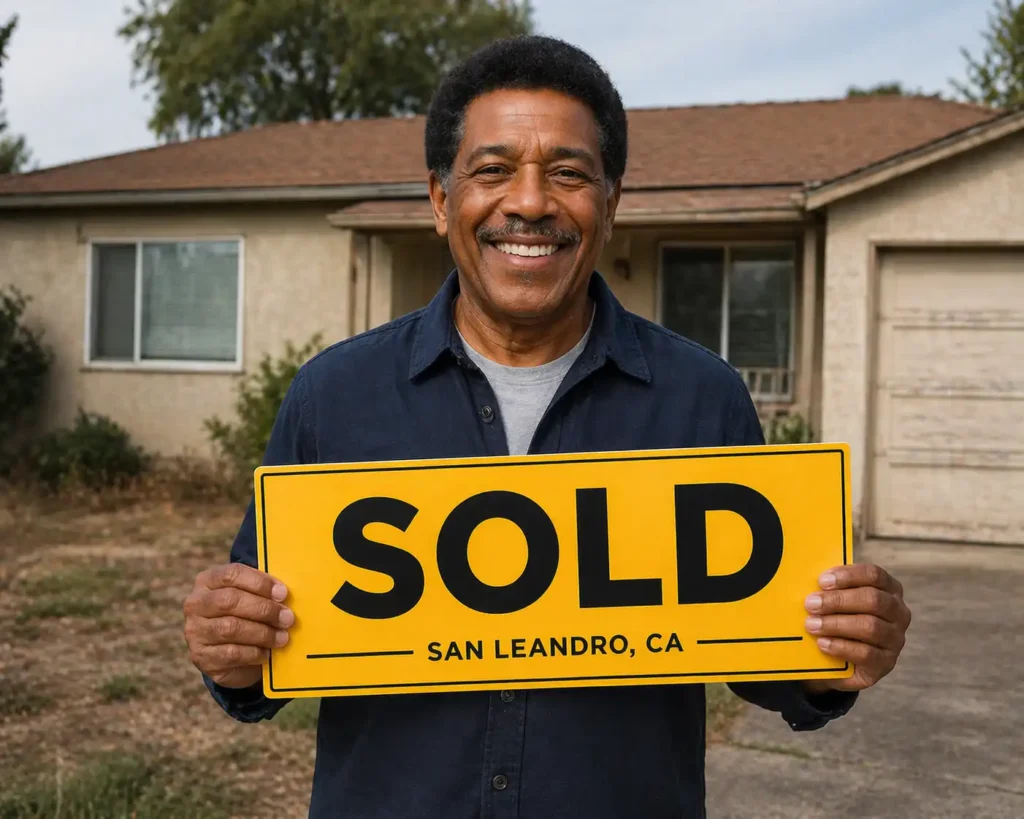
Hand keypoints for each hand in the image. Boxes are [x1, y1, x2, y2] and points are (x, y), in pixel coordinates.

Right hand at [183, 563, 293, 688]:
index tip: (282, 593)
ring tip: (282, 637)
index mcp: (208, 581)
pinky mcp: (201, 656)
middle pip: (230, 600)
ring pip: (231, 628)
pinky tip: (266, 653)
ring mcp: (195, 631)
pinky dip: (253, 653)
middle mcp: (196, 604)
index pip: (231, 574)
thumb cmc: (245, 617)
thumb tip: (285, 594)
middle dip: (264, 609)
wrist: (228, 655)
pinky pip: (231, 653)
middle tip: (287, 618)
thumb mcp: (250, 598)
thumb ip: (263, 591)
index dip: (259, 582)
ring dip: (262, 633)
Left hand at [802, 564, 910, 693]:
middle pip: (873, 600)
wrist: (839, 661)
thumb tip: (809, 580)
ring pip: (870, 627)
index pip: (874, 575)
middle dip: (838, 600)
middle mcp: (898, 613)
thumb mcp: (836, 602)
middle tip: (811, 604)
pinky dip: (841, 647)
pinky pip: (866, 653)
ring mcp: (895, 639)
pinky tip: (823, 643)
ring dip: (836, 624)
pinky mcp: (886, 663)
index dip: (848, 576)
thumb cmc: (837, 620)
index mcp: (889, 589)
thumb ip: (829, 590)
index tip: (822, 581)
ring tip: (812, 624)